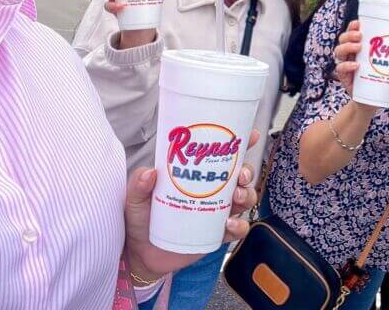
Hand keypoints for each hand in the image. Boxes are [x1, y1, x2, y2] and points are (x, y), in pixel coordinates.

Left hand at [124, 129, 258, 280]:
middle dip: (247, 172)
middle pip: (240, 176)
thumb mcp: (136, 196)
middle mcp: (212, 191)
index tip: (252, 135)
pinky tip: (228, 224)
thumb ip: (139, 183)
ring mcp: (217, 212)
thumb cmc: (140, 218)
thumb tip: (150, 172)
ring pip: (244, 199)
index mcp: (198, 174)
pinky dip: (239, 226)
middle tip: (241, 176)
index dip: (241, 144)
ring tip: (236, 198)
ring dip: (247, 196)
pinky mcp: (217, 235)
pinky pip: (237, 229)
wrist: (140, 253)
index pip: (223, 155)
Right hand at [331, 21, 388, 105]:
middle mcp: (349, 54)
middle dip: (349, 35)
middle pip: (342, 39)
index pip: (351, 33)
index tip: (358, 23)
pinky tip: (356, 65)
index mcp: (358, 47)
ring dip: (347, 47)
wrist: (372, 101)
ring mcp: (345, 65)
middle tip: (360, 35)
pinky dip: (346, 65)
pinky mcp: (344, 78)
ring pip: (338, 52)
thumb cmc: (379, 77)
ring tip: (358, 47)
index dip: (351, 26)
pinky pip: (340, 69)